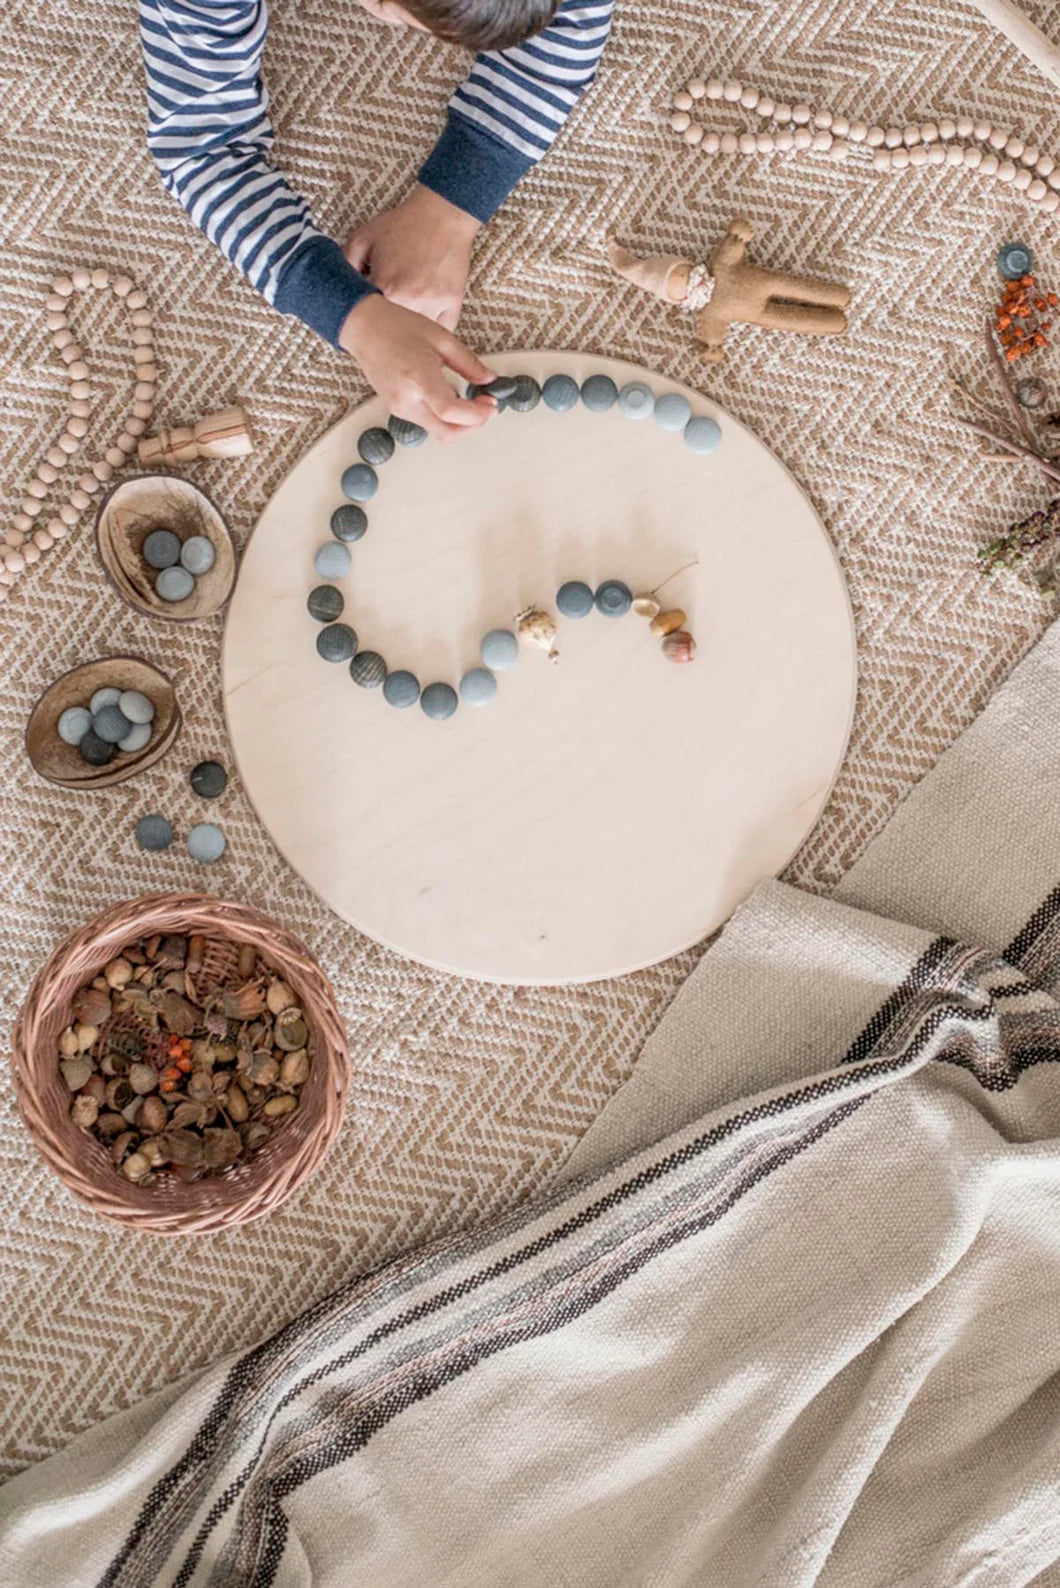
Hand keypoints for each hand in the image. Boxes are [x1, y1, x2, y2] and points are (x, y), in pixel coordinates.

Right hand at [339, 293, 496, 441]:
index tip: (492, 405)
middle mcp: (406, 399)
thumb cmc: (398, 327)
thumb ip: (469, 363)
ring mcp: (398, 407)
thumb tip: (489, 379)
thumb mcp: (442, 338)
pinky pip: (426, 422)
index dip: (477, 414)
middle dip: (472, 426)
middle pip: (445, 432)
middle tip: (486, 409)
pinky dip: (444, 418)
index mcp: (418, 378)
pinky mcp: (395, 409)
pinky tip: (453, 400)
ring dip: (459, 423)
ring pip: (437, 430)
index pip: (451, 412)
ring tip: (472, 402)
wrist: (364, 328)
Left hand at [345, 185, 479, 331]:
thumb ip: (345, 265)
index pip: (369, 318)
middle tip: (384, 320)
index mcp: (386, 287)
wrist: (442, 214)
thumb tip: (337, 289)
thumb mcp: (364, 238)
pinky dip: (433, 329)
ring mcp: (433, 304)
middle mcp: (410, 300)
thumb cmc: (405, 225)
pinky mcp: (451, 304)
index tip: (365, 316)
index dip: (365, 317)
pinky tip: (426, 322)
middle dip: (387, 327)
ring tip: (405, 320)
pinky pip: (442, 330)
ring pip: (417, 334)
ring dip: (410, 331)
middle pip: (393, 331)